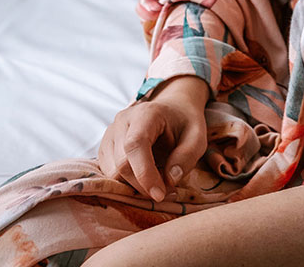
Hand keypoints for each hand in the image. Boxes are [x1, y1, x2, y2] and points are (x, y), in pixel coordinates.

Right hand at [97, 75, 208, 200]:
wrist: (172, 110)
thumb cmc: (185, 123)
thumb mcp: (198, 136)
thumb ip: (187, 156)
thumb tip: (169, 180)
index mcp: (145, 113)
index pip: (135, 145)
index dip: (144, 174)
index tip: (160, 194)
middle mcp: (122, 121)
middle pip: (121, 164)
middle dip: (142, 186)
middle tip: (166, 192)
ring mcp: (110, 134)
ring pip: (112, 173)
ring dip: (133, 187)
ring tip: (157, 184)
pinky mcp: (106, 148)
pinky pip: (108, 174)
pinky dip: (125, 185)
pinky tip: (144, 180)